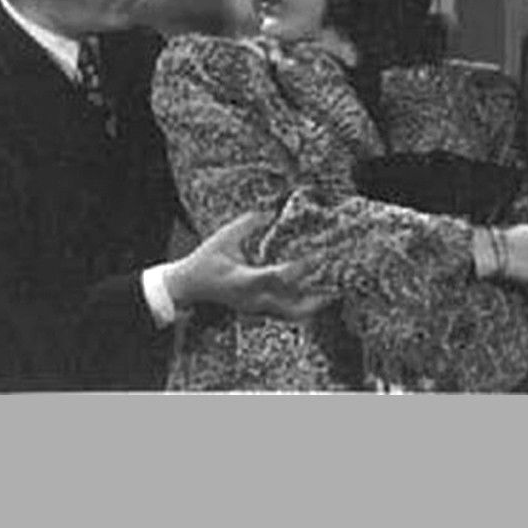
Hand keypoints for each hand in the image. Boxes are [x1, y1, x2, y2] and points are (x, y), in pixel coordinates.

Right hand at [163, 211, 329, 320]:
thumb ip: (248, 224)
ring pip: (290, 315)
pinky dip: (301, 306)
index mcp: (242, 280)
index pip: (274, 277)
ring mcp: (255, 309)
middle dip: (316, 299)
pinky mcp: (257, 311)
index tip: (317, 257)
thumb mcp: (224, 237)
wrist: (189, 288)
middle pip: (291, 308)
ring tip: (333, 293)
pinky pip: (285, 313)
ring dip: (312, 305)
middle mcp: (252, 299)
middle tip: (338, 287)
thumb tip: (271, 213)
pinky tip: (315, 294)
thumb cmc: (205, 260)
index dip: (297, 269)